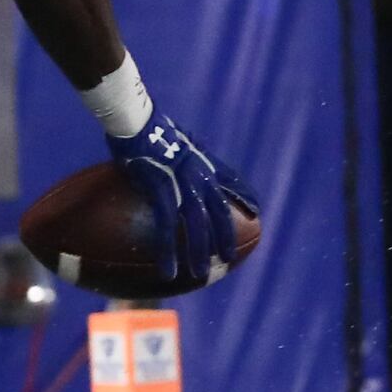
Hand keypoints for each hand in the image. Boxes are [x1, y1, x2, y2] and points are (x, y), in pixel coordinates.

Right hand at [106, 110, 253, 284]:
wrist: (135, 118)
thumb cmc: (147, 123)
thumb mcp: (175, 134)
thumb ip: (182, 147)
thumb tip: (178, 148)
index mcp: (203, 160)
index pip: (232, 180)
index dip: (245, 196)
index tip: (257, 210)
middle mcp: (199, 174)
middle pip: (218, 212)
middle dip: (225, 236)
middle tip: (228, 258)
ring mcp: (182, 183)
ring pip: (196, 224)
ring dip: (199, 251)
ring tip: (200, 272)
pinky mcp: (161, 190)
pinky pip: (165, 228)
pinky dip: (168, 250)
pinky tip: (168, 269)